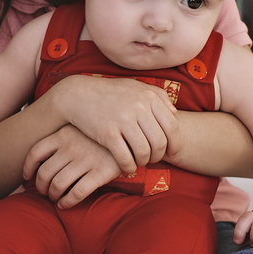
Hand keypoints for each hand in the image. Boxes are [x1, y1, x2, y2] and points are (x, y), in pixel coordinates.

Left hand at [24, 125, 121, 208]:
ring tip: (55, 198)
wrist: (132, 132)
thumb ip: (63, 139)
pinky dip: (66, 202)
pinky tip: (65, 205)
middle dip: (40, 187)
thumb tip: (42, 159)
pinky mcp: (100, 173)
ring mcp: (86, 160)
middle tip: (44, 192)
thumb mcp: (80, 128)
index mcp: (63, 134)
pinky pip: (76, 193)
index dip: (28, 168)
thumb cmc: (102, 133)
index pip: (35, 152)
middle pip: (45, 173)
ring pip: (58, 185)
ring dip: (52, 196)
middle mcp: (71, 147)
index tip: (27, 177)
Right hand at [49, 75, 177, 173]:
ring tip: (139, 161)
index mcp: (148, 97)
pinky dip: (129, 166)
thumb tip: (174, 112)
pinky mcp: (107, 134)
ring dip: (143, 162)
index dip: (175, 144)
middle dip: (159, 156)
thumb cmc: (109, 92)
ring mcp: (123, 121)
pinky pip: (125, 158)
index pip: (172, 127)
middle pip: (160, 142)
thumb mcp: (134, 87)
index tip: (172, 153)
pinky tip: (126, 166)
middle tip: (153, 159)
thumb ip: (157, 95)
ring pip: (144, 152)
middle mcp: (138, 108)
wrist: (77, 95)